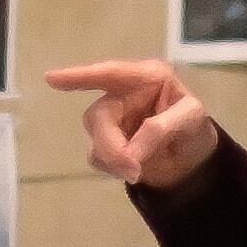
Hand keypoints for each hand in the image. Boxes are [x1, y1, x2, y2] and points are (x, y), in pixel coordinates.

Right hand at [43, 59, 220, 190]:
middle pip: (100, 114)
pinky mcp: (106, 144)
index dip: (80, 76)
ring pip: (96, 137)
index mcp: (147, 77)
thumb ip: (163, 128)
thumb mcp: (193, 120)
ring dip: (114, 158)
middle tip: (132, 170)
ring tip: (139, 172)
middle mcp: (124, 94)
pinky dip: (112, 167)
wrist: (194, 164)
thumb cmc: (195, 130)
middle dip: (111, 145)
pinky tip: (133, 170)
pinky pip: (97, 156)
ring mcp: (113, 119)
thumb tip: (131, 150)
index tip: (51, 79)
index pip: (111, 73)